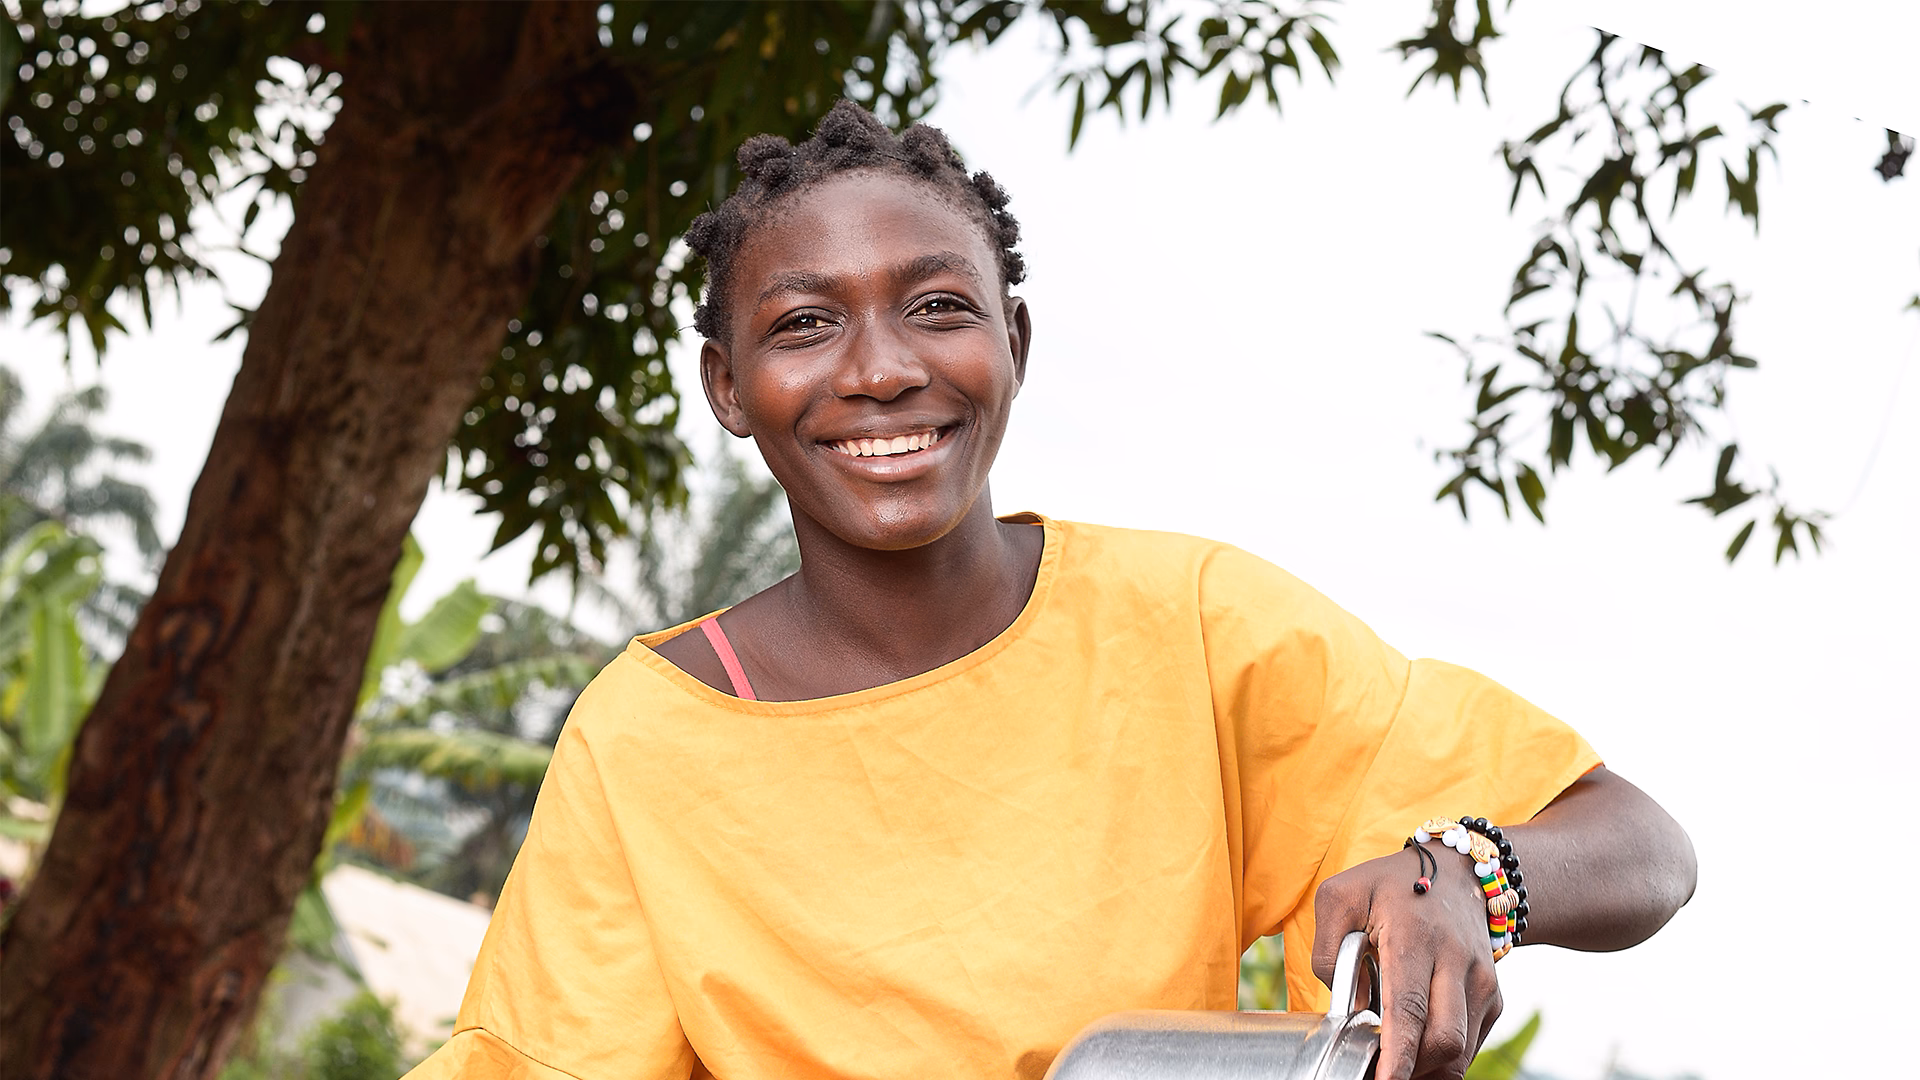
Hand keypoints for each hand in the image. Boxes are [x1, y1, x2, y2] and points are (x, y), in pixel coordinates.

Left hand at [1311, 844, 1501, 1079]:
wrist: (1460, 872)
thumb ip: (1328, 952)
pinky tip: (1417, 1043)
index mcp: (1414, 938)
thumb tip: (1350, 1008)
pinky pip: (1471, 1044)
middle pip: (1444, 1041)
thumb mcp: (1339, 897)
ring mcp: (1482, 982)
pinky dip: (1443, 1056)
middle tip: (1378, 1071)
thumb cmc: (1390, 885)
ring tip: (1395, 1058)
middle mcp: (1457, 962)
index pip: (1409, 1009)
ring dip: (1427, 1066)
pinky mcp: (1494, 997)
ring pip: (1462, 1050)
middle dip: (1413, 1068)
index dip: (1398, 1055)